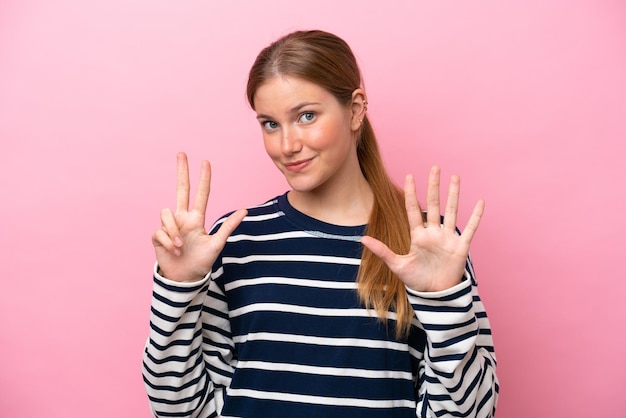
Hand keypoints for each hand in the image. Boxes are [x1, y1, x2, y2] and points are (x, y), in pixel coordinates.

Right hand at [151, 152, 246, 281]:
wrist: (185, 279)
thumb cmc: (201, 262)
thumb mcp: (217, 244)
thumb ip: (228, 227)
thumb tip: (245, 211)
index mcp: (196, 219)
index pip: (201, 194)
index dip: (203, 179)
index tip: (206, 162)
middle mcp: (182, 218)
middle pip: (181, 189)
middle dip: (181, 171)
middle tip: (182, 153)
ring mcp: (169, 226)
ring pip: (167, 213)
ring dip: (174, 230)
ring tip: (180, 247)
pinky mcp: (157, 236)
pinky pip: (160, 230)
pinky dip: (167, 241)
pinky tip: (173, 251)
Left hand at [361, 166, 483, 291]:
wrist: (435, 295)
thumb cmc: (416, 280)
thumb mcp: (397, 265)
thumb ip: (381, 251)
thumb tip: (362, 240)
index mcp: (418, 235)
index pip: (414, 210)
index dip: (412, 193)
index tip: (409, 176)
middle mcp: (433, 233)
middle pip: (434, 204)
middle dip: (434, 186)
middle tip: (435, 167)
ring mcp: (448, 238)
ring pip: (452, 211)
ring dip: (454, 195)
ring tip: (455, 177)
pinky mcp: (460, 247)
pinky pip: (470, 229)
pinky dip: (476, 216)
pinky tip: (480, 202)